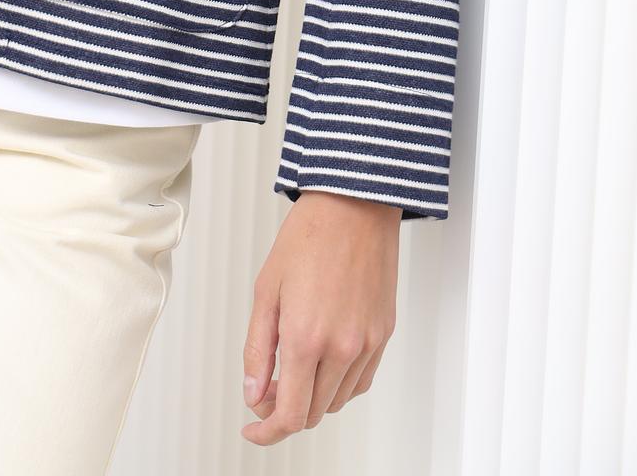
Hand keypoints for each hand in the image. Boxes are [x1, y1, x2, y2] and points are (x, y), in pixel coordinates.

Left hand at [241, 190, 400, 445]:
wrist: (353, 205)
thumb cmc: (308, 238)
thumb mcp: (265, 290)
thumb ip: (258, 349)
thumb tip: (254, 394)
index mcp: (306, 338)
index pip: (290, 415)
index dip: (267, 431)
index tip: (253, 429)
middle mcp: (341, 349)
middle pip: (313, 413)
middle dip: (285, 410)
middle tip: (266, 387)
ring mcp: (366, 344)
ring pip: (337, 401)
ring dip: (312, 397)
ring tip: (293, 366)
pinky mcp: (383, 335)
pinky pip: (360, 381)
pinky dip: (338, 384)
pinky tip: (322, 361)